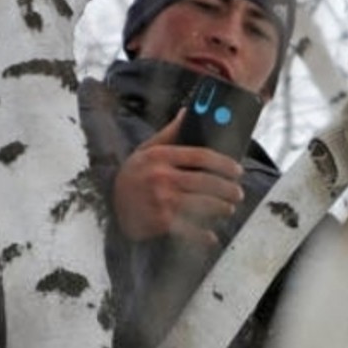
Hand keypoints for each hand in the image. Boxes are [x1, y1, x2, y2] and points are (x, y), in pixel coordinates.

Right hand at [113, 113, 244, 245]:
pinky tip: (211, 236)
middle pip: (206, 182)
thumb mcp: (146, 150)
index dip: (224, 164)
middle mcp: (162, 177)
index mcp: (161, 156)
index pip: (201, 156)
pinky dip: (203, 235)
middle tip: (238, 192)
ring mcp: (162, 201)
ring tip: (228, 208)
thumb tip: (187, 111)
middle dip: (228, 189)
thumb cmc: (133, 175)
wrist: (110, 204)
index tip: (237, 170)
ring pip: (202, 205)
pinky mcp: (160, 222)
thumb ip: (169, 133)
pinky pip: (189, 230)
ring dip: (221, 208)